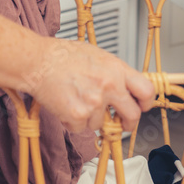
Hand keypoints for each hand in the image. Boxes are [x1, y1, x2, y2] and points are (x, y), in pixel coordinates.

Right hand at [27, 39, 154, 132]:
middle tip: (120, 124)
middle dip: (127, 123)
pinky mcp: (78, 115)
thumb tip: (125, 86)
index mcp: (117, 69)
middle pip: (132, 115)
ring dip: (89, 118)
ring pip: (100, 123)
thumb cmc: (61, 55)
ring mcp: (95, 102)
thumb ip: (114, 72)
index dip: (146, 102)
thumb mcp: (97, 55)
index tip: (141, 106)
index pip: (147, 90)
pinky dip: (72, 121)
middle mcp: (110, 86)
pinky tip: (65, 105)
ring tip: (75, 99)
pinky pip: (80, 128)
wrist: (37, 61)